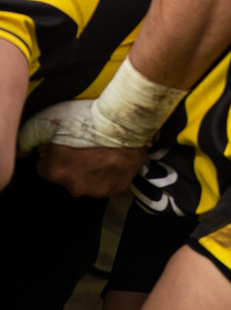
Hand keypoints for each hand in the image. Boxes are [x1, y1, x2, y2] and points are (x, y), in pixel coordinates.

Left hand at [19, 99, 147, 196]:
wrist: (126, 121)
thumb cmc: (92, 119)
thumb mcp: (52, 120)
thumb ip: (33, 136)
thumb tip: (25, 148)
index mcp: (56, 171)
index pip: (45, 168)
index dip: (55, 155)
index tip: (65, 146)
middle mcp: (75, 186)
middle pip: (68, 178)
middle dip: (75, 166)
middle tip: (87, 147)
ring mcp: (97, 190)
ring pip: (89, 183)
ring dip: (93, 172)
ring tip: (103, 152)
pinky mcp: (116, 188)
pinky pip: (109, 185)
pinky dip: (111, 175)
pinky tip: (114, 159)